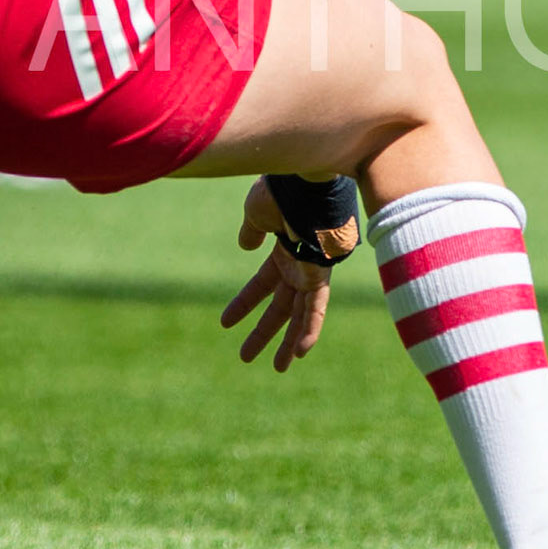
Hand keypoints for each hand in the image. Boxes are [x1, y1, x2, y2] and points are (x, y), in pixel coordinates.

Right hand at [220, 178, 331, 371]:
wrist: (306, 180)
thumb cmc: (281, 190)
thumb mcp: (258, 212)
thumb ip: (252, 231)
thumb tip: (246, 245)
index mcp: (284, 249)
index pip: (262, 285)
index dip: (243, 304)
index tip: (225, 323)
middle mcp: (300, 265)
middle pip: (280, 307)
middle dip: (264, 333)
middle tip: (247, 356)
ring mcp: (312, 271)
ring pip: (300, 314)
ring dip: (287, 342)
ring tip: (278, 368)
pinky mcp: (321, 274)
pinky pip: (316, 309)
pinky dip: (309, 330)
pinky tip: (299, 353)